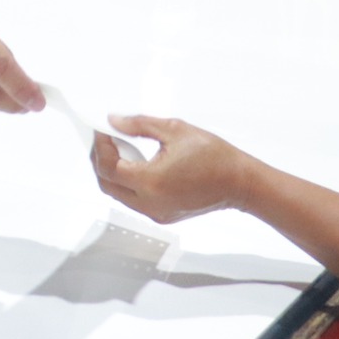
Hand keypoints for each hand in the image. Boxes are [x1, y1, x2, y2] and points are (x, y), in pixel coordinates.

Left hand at [92, 116, 258, 223]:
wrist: (239, 182)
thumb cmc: (214, 156)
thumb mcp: (174, 130)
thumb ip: (139, 125)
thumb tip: (115, 122)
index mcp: (150, 181)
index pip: (108, 166)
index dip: (100, 146)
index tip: (101, 130)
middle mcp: (149, 203)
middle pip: (107, 184)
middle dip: (100, 160)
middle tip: (105, 140)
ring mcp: (155, 213)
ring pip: (118, 195)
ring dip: (113, 173)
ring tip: (120, 149)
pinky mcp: (162, 216)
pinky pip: (133, 201)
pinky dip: (127, 184)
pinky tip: (136, 164)